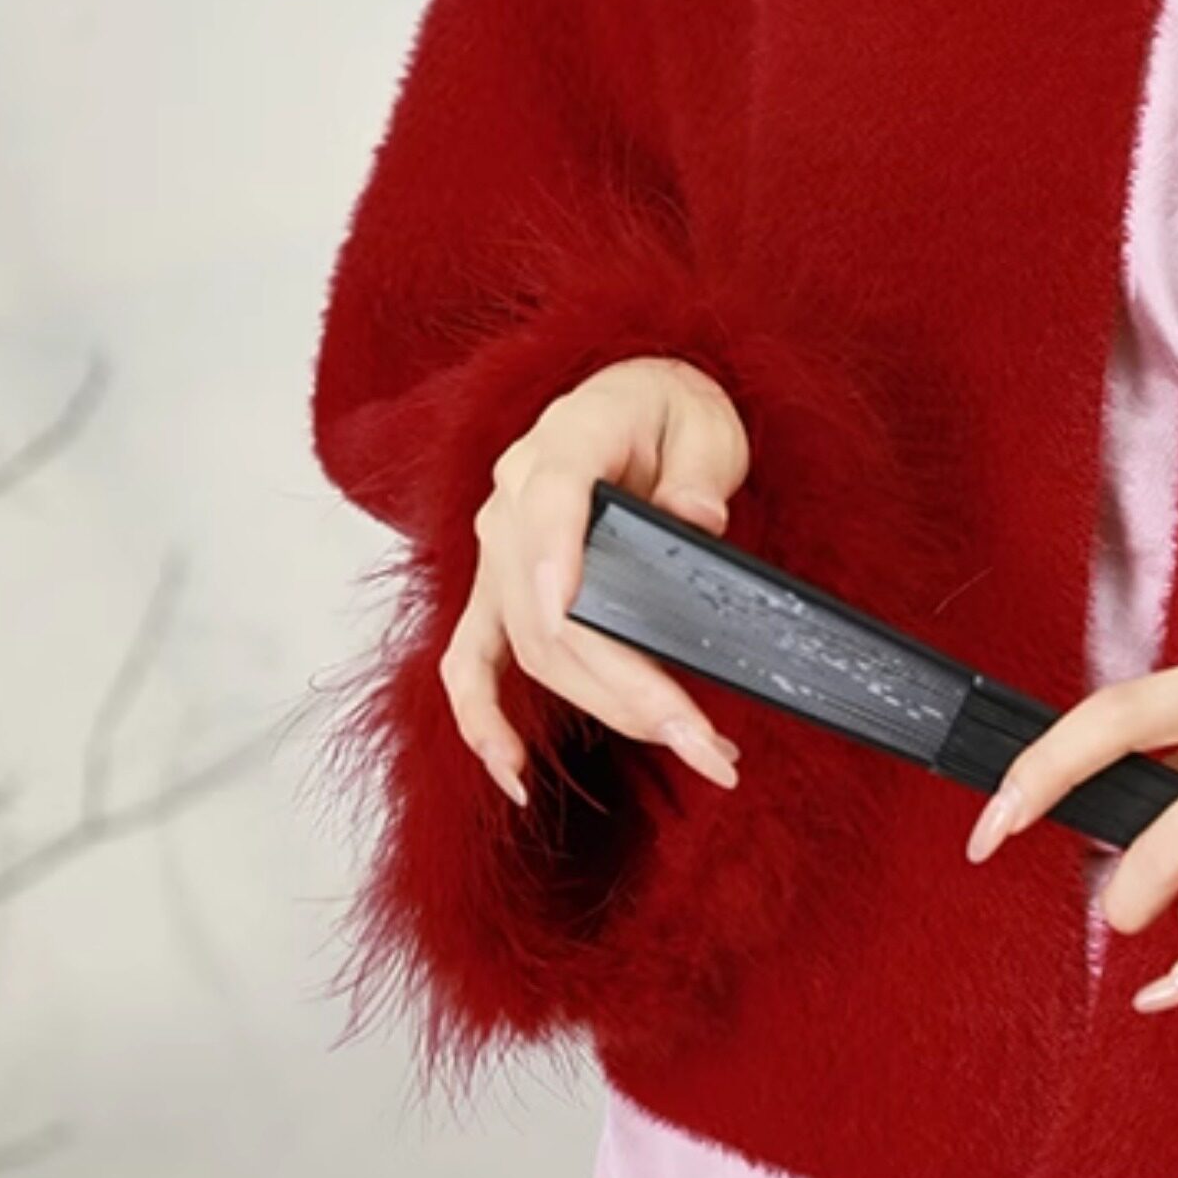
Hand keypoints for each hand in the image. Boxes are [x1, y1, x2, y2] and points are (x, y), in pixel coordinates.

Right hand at [439, 355, 752, 809]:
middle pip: (551, 607)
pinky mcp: (497, 593)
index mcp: (567, 440)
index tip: (568, 610)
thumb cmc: (671, 412)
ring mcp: (498, 551)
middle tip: (703, 737)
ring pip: (530, 647)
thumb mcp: (706, 426)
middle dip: (627, 684)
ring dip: (605, 708)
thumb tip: (696, 517)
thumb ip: (700, 470)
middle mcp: (513, 498)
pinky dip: (482, 721)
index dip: (554, 557)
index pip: (550, 499)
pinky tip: (514, 775)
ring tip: (690, 746)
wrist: (637, 403)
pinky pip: (471, 662)